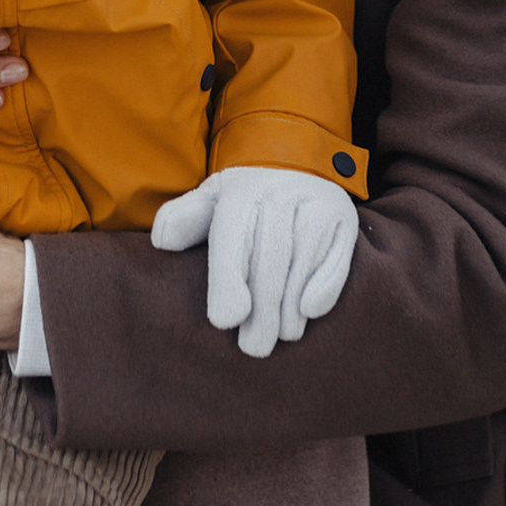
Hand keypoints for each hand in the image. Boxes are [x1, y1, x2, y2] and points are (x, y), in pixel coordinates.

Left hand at [151, 167, 357, 357]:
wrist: (297, 157)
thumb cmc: (247, 197)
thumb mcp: (213, 199)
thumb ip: (186, 219)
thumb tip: (162, 240)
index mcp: (241, 191)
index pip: (231, 237)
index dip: (228, 280)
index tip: (225, 321)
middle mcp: (280, 192)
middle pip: (270, 257)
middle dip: (262, 309)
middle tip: (254, 348)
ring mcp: (316, 202)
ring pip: (303, 259)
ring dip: (291, 305)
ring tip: (281, 335)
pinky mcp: (344, 216)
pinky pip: (338, 255)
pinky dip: (326, 285)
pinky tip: (310, 312)